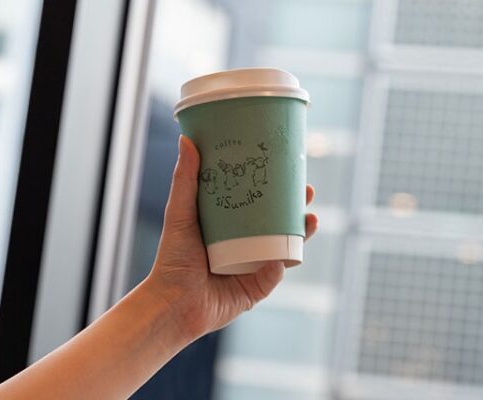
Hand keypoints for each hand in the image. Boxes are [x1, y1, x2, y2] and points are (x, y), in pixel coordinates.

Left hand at [144, 135, 317, 341]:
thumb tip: (186, 140)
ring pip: (284, 248)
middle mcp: (245, 245)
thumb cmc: (172, 259)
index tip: (289, 167)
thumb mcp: (180, 214)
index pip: (259, 202)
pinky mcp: (254, 290)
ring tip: (310, 219)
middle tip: (307, 190)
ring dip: (301, 235)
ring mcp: (252, 267)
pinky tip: (283, 257)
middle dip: (297, 207)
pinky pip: (272, 277)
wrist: (171, 303)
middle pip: (278, 222)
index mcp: (230, 226)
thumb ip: (184, 180)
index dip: (276, 186)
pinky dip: (279, 268)